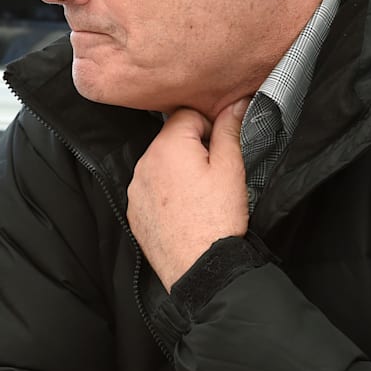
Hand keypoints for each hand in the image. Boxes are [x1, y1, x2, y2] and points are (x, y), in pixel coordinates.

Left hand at [127, 100, 249, 289]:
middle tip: (214, 176)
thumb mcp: (231, 169)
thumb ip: (230, 130)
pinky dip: (166, 193)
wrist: (200, 267)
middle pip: (171, 139)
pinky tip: (185, 210)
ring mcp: (136, 188)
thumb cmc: (218, 218)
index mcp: (167, 146)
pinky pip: (151, 189)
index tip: (221, 149)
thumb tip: (236, 103)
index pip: (187, 114)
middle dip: (192, 149)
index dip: (209, 127)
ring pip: (160, 165)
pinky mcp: (134, 211)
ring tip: (200, 196)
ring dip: (178, 171)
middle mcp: (143, 163)